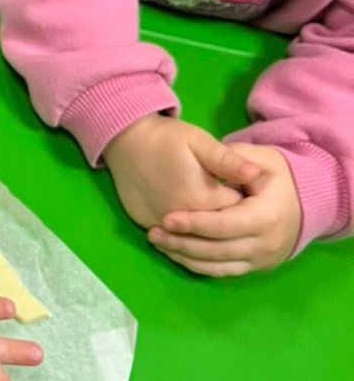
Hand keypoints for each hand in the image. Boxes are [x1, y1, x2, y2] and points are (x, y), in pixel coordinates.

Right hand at [103, 114, 246, 229]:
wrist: (125, 140)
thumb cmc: (166, 139)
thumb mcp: (199, 141)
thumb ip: (227, 161)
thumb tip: (255, 174)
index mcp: (201, 199)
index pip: (237, 214)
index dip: (245, 204)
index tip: (246, 192)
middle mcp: (181, 220)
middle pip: (218, 233)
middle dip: (229, 222)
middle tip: (228, 202)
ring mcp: (160, 225)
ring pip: (194, 241)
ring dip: (207, 235)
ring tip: (212, 216)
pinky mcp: (146, 224)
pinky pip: (172, 240)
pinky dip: (184, 238)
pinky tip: (192, 228)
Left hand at [150, 143, 301, 276]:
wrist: (305, 205)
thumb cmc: (278, 179)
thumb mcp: (266, 160)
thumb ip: (239, 159)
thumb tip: (229, 163)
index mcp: (267, 216)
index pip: (225, 225)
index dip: (195, 223)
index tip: (167, 218)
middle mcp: (266, 244)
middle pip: (217, 250)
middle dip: (183, 243)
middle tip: (154, 233)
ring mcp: (261, 261)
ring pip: (217, 266)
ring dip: (185, 257)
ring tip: (158, 242)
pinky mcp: (255, 269)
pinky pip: (222, 273)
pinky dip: (197, 266)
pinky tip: (175, 254)